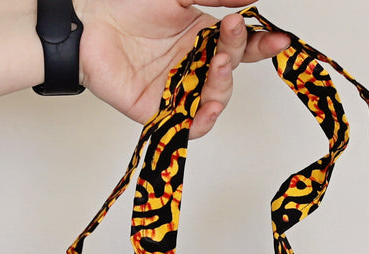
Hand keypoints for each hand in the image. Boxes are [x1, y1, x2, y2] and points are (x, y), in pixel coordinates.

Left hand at [75, 2, 289, 137]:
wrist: (89, 25)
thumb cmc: (127, 6)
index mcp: (202, 38)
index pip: (241, 47)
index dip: (261, 45)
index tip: (279, 39)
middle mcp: (194, 66)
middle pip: (230, 72)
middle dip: (236, 54)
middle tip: (230, 32)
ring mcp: (180, 91)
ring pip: (215, 100)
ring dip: (222, 85)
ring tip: (219, 65)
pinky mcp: (162, 113)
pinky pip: (189, 126)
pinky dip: (202, 121)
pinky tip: (208, 108)